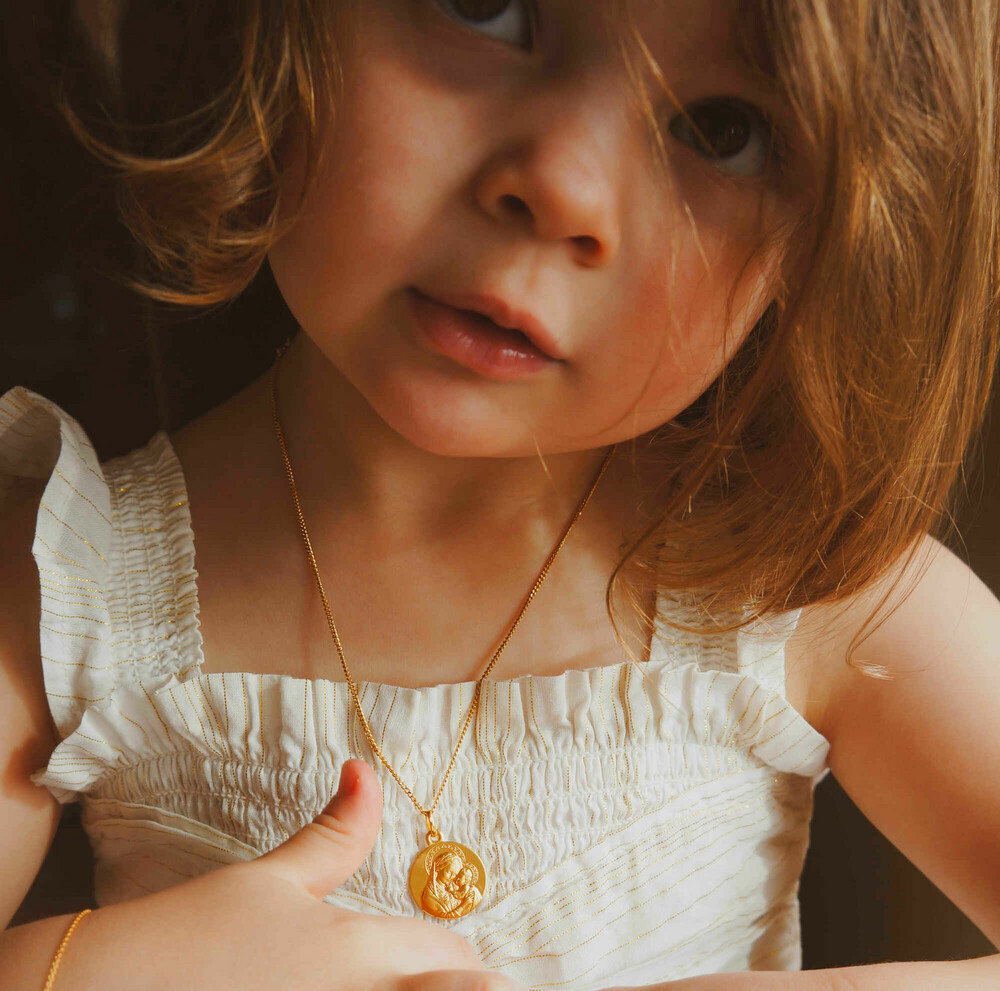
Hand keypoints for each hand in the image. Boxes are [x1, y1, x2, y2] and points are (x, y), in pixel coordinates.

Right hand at [59, 759, 525, 990]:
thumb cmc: (194, 935)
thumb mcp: (272, 877)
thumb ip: (335, 833)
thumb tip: (366, 771)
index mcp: (357, 953)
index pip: (452, 957)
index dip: (459, 955)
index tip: (452, 957)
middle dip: (462, 984)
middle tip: (459, 977)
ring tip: (412, 984)